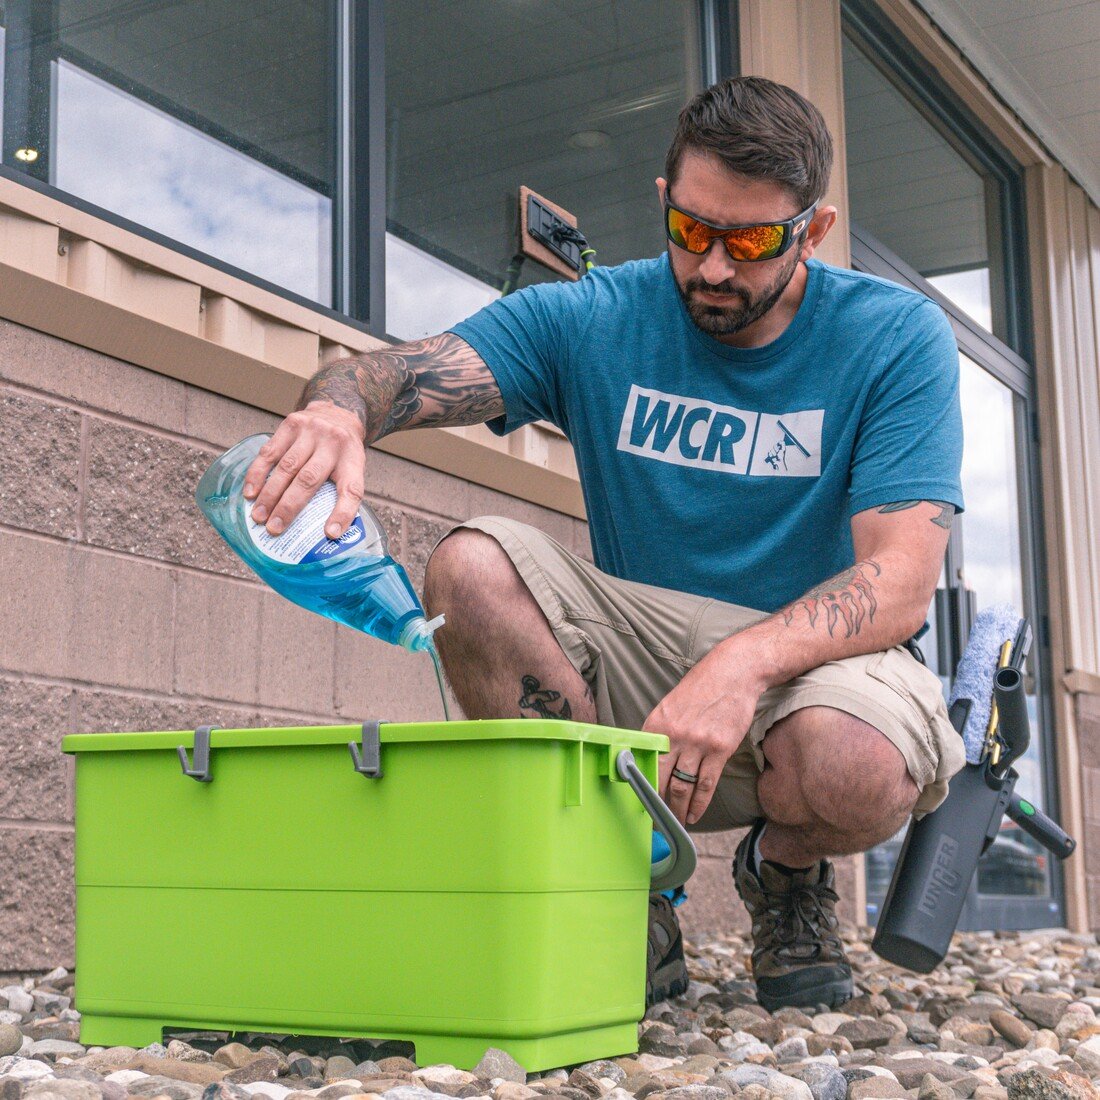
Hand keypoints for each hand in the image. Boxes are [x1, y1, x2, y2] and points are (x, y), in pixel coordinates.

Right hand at [243, 402, 365, 537]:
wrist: (337, 412)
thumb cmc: (343, 452)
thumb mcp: (353, 469)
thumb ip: (343, 495)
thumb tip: (329, 534)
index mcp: (353, 460)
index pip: (351, 489)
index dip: (342, 513)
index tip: (330, 533)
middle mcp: (333, 443)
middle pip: (309, 479)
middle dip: (289, 507)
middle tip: (274, 529)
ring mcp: (311, 431)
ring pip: (287, 467)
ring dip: (269, 494)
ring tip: (258, 516)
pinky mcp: (292, 424)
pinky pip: (270, 452)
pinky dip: (258, 474)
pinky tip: (250, 492)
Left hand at [642, 640, 765, 825]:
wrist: (732, 673)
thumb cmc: (701, 688)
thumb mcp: (670, 706)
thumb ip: (659, 733)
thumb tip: (648, 759)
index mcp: (656, 724)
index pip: (643, 763)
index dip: (639, 787)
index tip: (637, 803)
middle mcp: (675, 735)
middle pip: (661, 780)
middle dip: (655, 805)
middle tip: (653, 822)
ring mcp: (698, 743)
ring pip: (683, 787)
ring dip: (677, 810)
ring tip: (674, 823)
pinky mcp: (720, 749)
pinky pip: (706, 784)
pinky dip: (699, 804)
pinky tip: (694, 815)